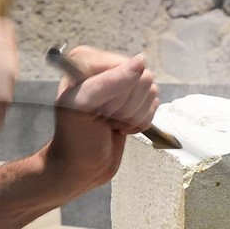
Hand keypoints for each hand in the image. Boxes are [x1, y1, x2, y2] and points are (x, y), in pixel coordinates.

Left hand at [40, 45, 158, 198]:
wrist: (81, 168)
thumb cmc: (75, 140)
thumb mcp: (83, 107)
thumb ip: (108, 83)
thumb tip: (140, 62)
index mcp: (86, 60)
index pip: (126, 66)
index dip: (117, 93)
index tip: (98, 110)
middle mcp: (106, 67)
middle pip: (142, 79)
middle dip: (125, 106)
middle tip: (103, 118)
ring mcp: (122, 84)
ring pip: (151, 92)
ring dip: (132, 116)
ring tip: (110, 123)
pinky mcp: (135, 100)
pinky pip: (154, 104)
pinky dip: (139, 122)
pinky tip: (120, 126)